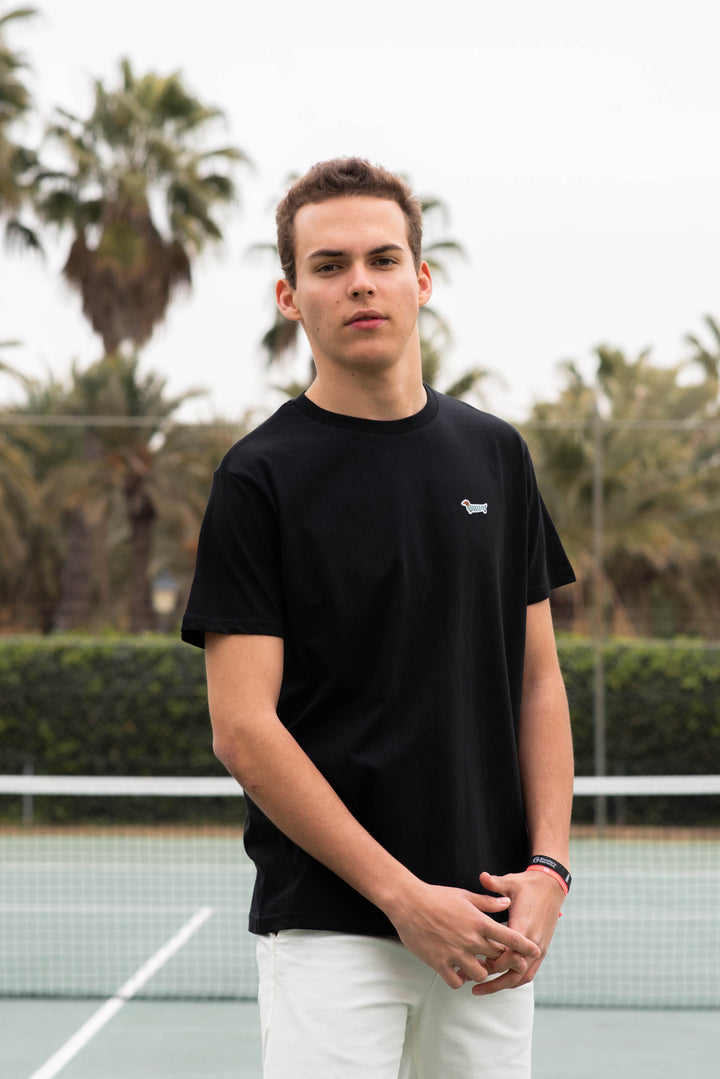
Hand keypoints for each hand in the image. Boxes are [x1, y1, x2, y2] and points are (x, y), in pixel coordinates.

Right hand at [387, 880, 540, 989]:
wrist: (408, 903)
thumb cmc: (437, 896)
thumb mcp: (464, 895)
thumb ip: (487, 902)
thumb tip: (506, 903)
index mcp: (478, 922)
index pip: (510, 937)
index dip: (525, 946)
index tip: (535, 951)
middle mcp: (470, 940)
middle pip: (497, 958)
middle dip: (500, 959)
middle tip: (496, 957)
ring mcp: (455, 953)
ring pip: (480, 974)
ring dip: (480, 971)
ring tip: (475, 965)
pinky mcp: (439, 963)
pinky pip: (457, 981)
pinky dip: (460, 979)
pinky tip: (457, 972)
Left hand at [470, 869, 564, 995]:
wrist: (552, 887)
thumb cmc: (528, 884)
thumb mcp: (511, 881)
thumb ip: (496, 883)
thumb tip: (482, 876)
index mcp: (524, 926)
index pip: (509, 953)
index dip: (492, 962)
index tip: (473, 965)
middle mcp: (533, 941)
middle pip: (515, 971)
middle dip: (494, 981)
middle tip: (472, 985)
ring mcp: (539, 948)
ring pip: (523, 976)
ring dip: (503, 985)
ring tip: (482, 989)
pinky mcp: (541, 950)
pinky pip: (529, 972)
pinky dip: (514, 980)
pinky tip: (499, 982)